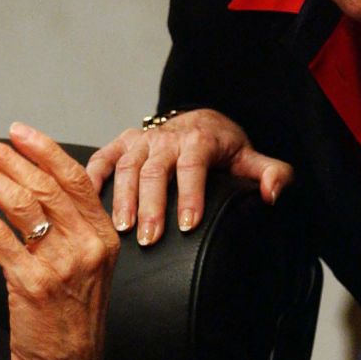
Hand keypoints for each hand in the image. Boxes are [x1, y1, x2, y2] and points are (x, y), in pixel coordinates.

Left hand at [0, 123, 119, 359]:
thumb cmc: (71, 321)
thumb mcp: (86, 267)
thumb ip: (71, 230)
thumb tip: (36, 188)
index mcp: (103, 235)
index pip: (73, 177)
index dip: (43, 148)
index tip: (15, 131)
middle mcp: (86, 244)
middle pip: (41, 183)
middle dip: (2, 156)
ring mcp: (59, 264)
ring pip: (17, 202)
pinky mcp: (30, 283)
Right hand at [86, 108, 292, 245]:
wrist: (200, 120)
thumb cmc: (224, 146)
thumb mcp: (252, 158)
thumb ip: (272, 174)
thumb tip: (272, 194)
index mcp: (200, 140)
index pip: (193, 167)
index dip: (190, 196)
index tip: (188, 226)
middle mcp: (167, 138)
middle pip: (155, 171)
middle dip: (151, 207)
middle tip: (149, 239)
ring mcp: (142, 140)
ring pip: (127, 167)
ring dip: (122, 198)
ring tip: (121, 229)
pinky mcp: (123, 143)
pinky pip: (104, 157)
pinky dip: (92, 175)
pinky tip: (88, 199)